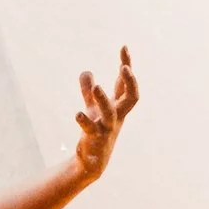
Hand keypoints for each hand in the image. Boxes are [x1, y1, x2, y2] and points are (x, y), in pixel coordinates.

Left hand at [72, 49, 137, 180]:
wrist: (92, 161)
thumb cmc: (96, 131)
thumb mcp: (92, 108)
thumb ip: (89, 91)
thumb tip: (86, 71)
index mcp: (118, 106)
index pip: (125, 84)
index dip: (126, 65)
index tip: (123, 47)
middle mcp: (116, 116)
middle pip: (131, 98)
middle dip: (130, 82)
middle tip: (124, 68)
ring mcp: (107, 128)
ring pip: (111, 113)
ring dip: (104, 99)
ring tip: (96, 87)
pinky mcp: (95, 139)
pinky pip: (91, 129)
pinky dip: (84, 121)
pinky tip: (77, 114)